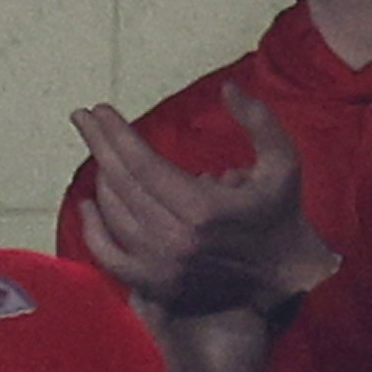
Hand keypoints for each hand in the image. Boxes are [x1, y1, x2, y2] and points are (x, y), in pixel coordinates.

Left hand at [72, 84, 335, 313]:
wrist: (286, 276)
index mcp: (203, 207)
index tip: (99, 111)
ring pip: (112, 214)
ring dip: (101, 179)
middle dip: (100, 145)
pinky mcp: (155, 283)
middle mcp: (175, 237)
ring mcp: (162, 265)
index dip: (116, 134)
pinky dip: (93, 228)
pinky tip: (87, 205)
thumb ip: (259, 122)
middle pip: (122, 184)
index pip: (142, 163)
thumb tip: (229, 88)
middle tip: (85, 119)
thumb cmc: (282, 214)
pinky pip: (108, 254)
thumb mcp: (283, 162)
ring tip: (100, 153)